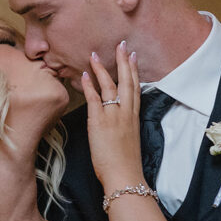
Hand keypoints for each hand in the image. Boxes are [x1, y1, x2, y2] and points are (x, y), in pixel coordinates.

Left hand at [81, 42, 145, 189]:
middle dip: (124, 62)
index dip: (134, 71)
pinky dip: (89, 86)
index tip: (133, 56)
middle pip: (126, 81)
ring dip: (103, 69)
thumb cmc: (125, 163)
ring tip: (96, 54)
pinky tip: (85, 74)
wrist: (124, 175)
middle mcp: (126, 113)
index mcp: (134, 117)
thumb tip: (115, 121)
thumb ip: (123, 126)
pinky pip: (94, 99)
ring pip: (110, 86)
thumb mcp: (128, 140)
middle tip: (122, 44)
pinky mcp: (99, 122)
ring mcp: (113, 116)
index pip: (135, 88)